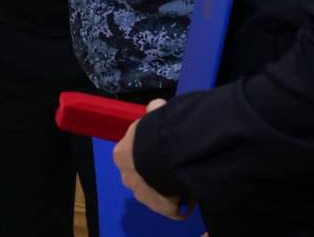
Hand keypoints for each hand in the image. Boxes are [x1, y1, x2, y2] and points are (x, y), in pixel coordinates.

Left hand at [114, 98, 189, 219]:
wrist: (165, 155)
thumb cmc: (156, 133)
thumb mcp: (154, 116)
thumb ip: (154, 110)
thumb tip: (157, 104)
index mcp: (121, 155)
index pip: (130, 155)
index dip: (145, 152)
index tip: (159, 149)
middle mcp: (127, 177)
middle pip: (140, 176)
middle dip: (153, 172)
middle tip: (172, 165)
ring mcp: (142, 195)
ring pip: (155, 193)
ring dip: (166, 187)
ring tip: (183, 178)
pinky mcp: (161, 208)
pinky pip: (172, 208)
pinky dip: (181, 202)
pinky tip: (191, 193)